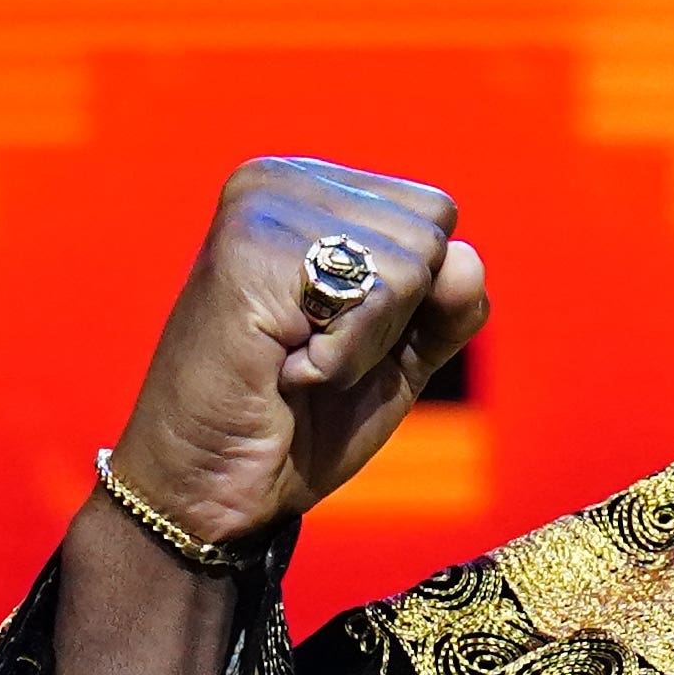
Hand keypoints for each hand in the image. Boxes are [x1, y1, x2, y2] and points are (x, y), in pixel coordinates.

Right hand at [56, 159, 485, 674]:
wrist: (206, 492)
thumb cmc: (293, 426)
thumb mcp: (397, 359)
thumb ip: (447, 306)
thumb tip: (467, 258)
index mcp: (311, 191)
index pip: (433, 214)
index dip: (412, 300)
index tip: (332, 336)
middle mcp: (281, 182)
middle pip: (430, 231)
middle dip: (391, 319)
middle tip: (309, 356)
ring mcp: (261, 209)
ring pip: (409, 263)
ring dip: (363, 344)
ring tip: (292, 363)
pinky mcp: (249, 252)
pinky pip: (372, 297)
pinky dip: (342, 359)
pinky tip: (282, 371)